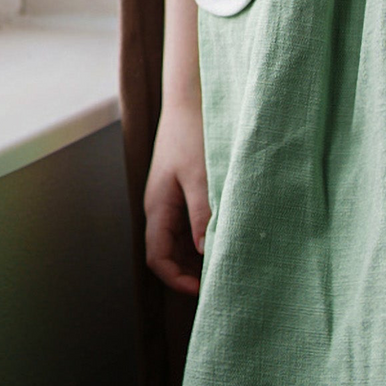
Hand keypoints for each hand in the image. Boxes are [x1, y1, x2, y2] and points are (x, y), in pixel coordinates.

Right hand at [143, 99, 209, 295]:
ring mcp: (172, 197)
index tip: (204, 288)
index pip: (157, 258)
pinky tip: (227, 232)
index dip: (177, 279)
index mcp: (158, 206)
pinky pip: (191, 221)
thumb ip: (203, 214)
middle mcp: (161, 206)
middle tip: (222, 276)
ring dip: (199, 253)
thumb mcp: (201, 176)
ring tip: (227, 258)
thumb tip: (206, 252)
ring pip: (182, 239)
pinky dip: (206, 233)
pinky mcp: (185, 187)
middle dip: (190, 270)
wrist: (191, 97)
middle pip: (169, 253)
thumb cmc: (193, 132)